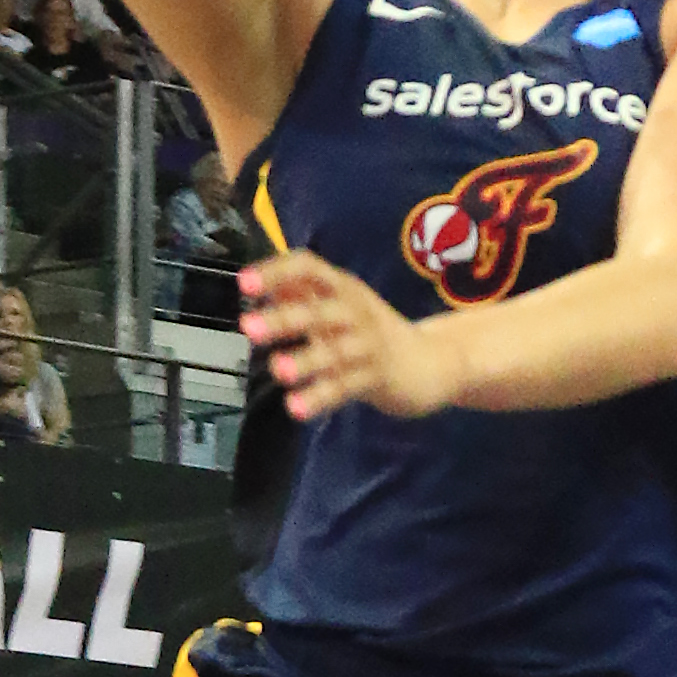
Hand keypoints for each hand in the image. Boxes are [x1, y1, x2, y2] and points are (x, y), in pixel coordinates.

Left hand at [237, 248, 455, 427]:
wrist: (432, 362)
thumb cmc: (371, 334)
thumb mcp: (337, 308)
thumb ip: (299, 296)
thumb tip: (256, 281)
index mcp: (342, 288)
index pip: (308, 268)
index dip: (277, 272)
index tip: (244, 282)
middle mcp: (355, 311)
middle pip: (319, 310)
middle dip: (283, 318)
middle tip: (248, 328)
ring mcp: (369, 345)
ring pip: (336, 351)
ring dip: (306, 360)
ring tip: (278, 370)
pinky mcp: (380, 377)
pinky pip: (348, 387)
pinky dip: (322, 397)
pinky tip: (297, 408)